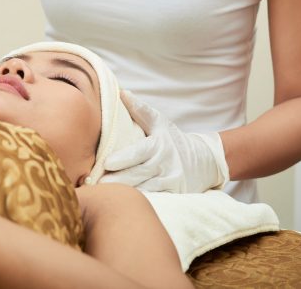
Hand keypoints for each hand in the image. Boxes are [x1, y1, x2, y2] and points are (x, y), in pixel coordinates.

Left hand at [99, 90, 228, 193]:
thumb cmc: (173, 139)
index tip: (106, 163)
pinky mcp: (174, 196)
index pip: (139, 153)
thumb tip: (121, 92)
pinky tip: (123, 207)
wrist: (205, 160)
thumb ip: (140, 110)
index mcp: (159, 145)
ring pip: (145, 191)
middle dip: (117, 181)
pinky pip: (155, 201)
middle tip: (95, 184)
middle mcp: (165, 165)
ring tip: (103, 197)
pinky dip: (139, 204)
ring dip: (125, 195)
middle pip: (138, 175)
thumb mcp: (160, 122)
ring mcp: (171, 183)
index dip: (123, 159)